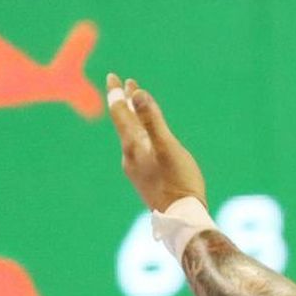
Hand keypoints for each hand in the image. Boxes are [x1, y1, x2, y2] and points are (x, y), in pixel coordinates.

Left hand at [106, 73, 206, 211]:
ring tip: (136, 109)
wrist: (181, 219)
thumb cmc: (179, 183)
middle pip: (124, 124)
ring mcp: (137, 170)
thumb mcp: (168, 148)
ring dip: (134, 120)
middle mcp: (130, 156)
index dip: (117, 94)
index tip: (113, 77)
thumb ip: (153, 120)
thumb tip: (137, 93)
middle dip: (125, 103)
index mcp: (133, 145)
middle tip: (124, 86)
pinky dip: (141, 136)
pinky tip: (148, 142)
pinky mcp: (145, 181)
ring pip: (132, 137)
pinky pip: (139, 150)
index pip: (120, 113)